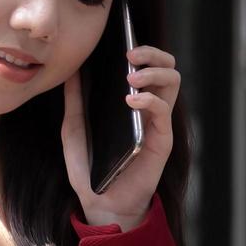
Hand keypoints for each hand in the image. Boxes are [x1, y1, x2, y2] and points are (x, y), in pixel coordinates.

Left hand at [60, 45, 179, 230]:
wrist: (100, 204)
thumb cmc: (90, 169)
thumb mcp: (74, 129)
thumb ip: (74, 101)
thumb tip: (71, 69)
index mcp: (131, 102)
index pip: (146, 65)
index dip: (140, 47)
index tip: (120, 41)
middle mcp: (149, 108)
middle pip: (167, 66)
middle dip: (152, 52)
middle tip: (130, 53)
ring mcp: (158, 123)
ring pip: (173, 81)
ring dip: (154, 71)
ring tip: (132, 76)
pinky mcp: (162, 139)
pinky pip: (164, 110)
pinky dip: (149, 99)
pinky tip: (131, 100)